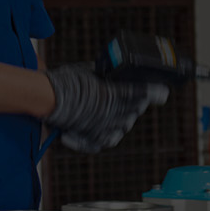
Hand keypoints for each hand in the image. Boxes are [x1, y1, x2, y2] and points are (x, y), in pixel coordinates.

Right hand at [45, 63, 169, 154]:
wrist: (46, 99)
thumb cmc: (65, 81)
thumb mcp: (88, 70)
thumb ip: (105, 73)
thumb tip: (112, 70)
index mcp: (113, 93)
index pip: (141, 93)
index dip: (154, 92)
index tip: (163, 92)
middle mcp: (112, 112)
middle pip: (134, 110)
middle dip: (138, 104)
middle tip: (138, 98)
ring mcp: (102, 127)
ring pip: (124, 126)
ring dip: (125, 119)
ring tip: (121, 113)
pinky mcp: (91, 138)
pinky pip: (107, 140)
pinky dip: (109, 135)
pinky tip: (111, 131)